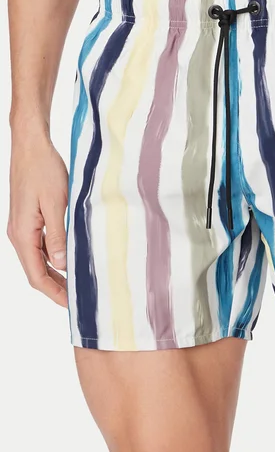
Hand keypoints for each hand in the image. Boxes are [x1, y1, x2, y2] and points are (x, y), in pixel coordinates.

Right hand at [8, 127, 67, 305]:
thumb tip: (61, 264)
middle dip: (56, 288)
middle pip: (36, 271)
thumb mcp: (57, 203)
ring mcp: (23, 227)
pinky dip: (55, 256)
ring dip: (57, 273)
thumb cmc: (44, 170)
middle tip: (78, 300)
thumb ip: (58, 235)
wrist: (31, 146)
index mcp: (23, 234)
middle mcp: (19, 234)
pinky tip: (71, 258)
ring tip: (78, 283)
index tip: (71, 304)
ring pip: (39, 259)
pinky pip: (41, 245)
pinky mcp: (30, 219)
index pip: (36, 275)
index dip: (54, 293)